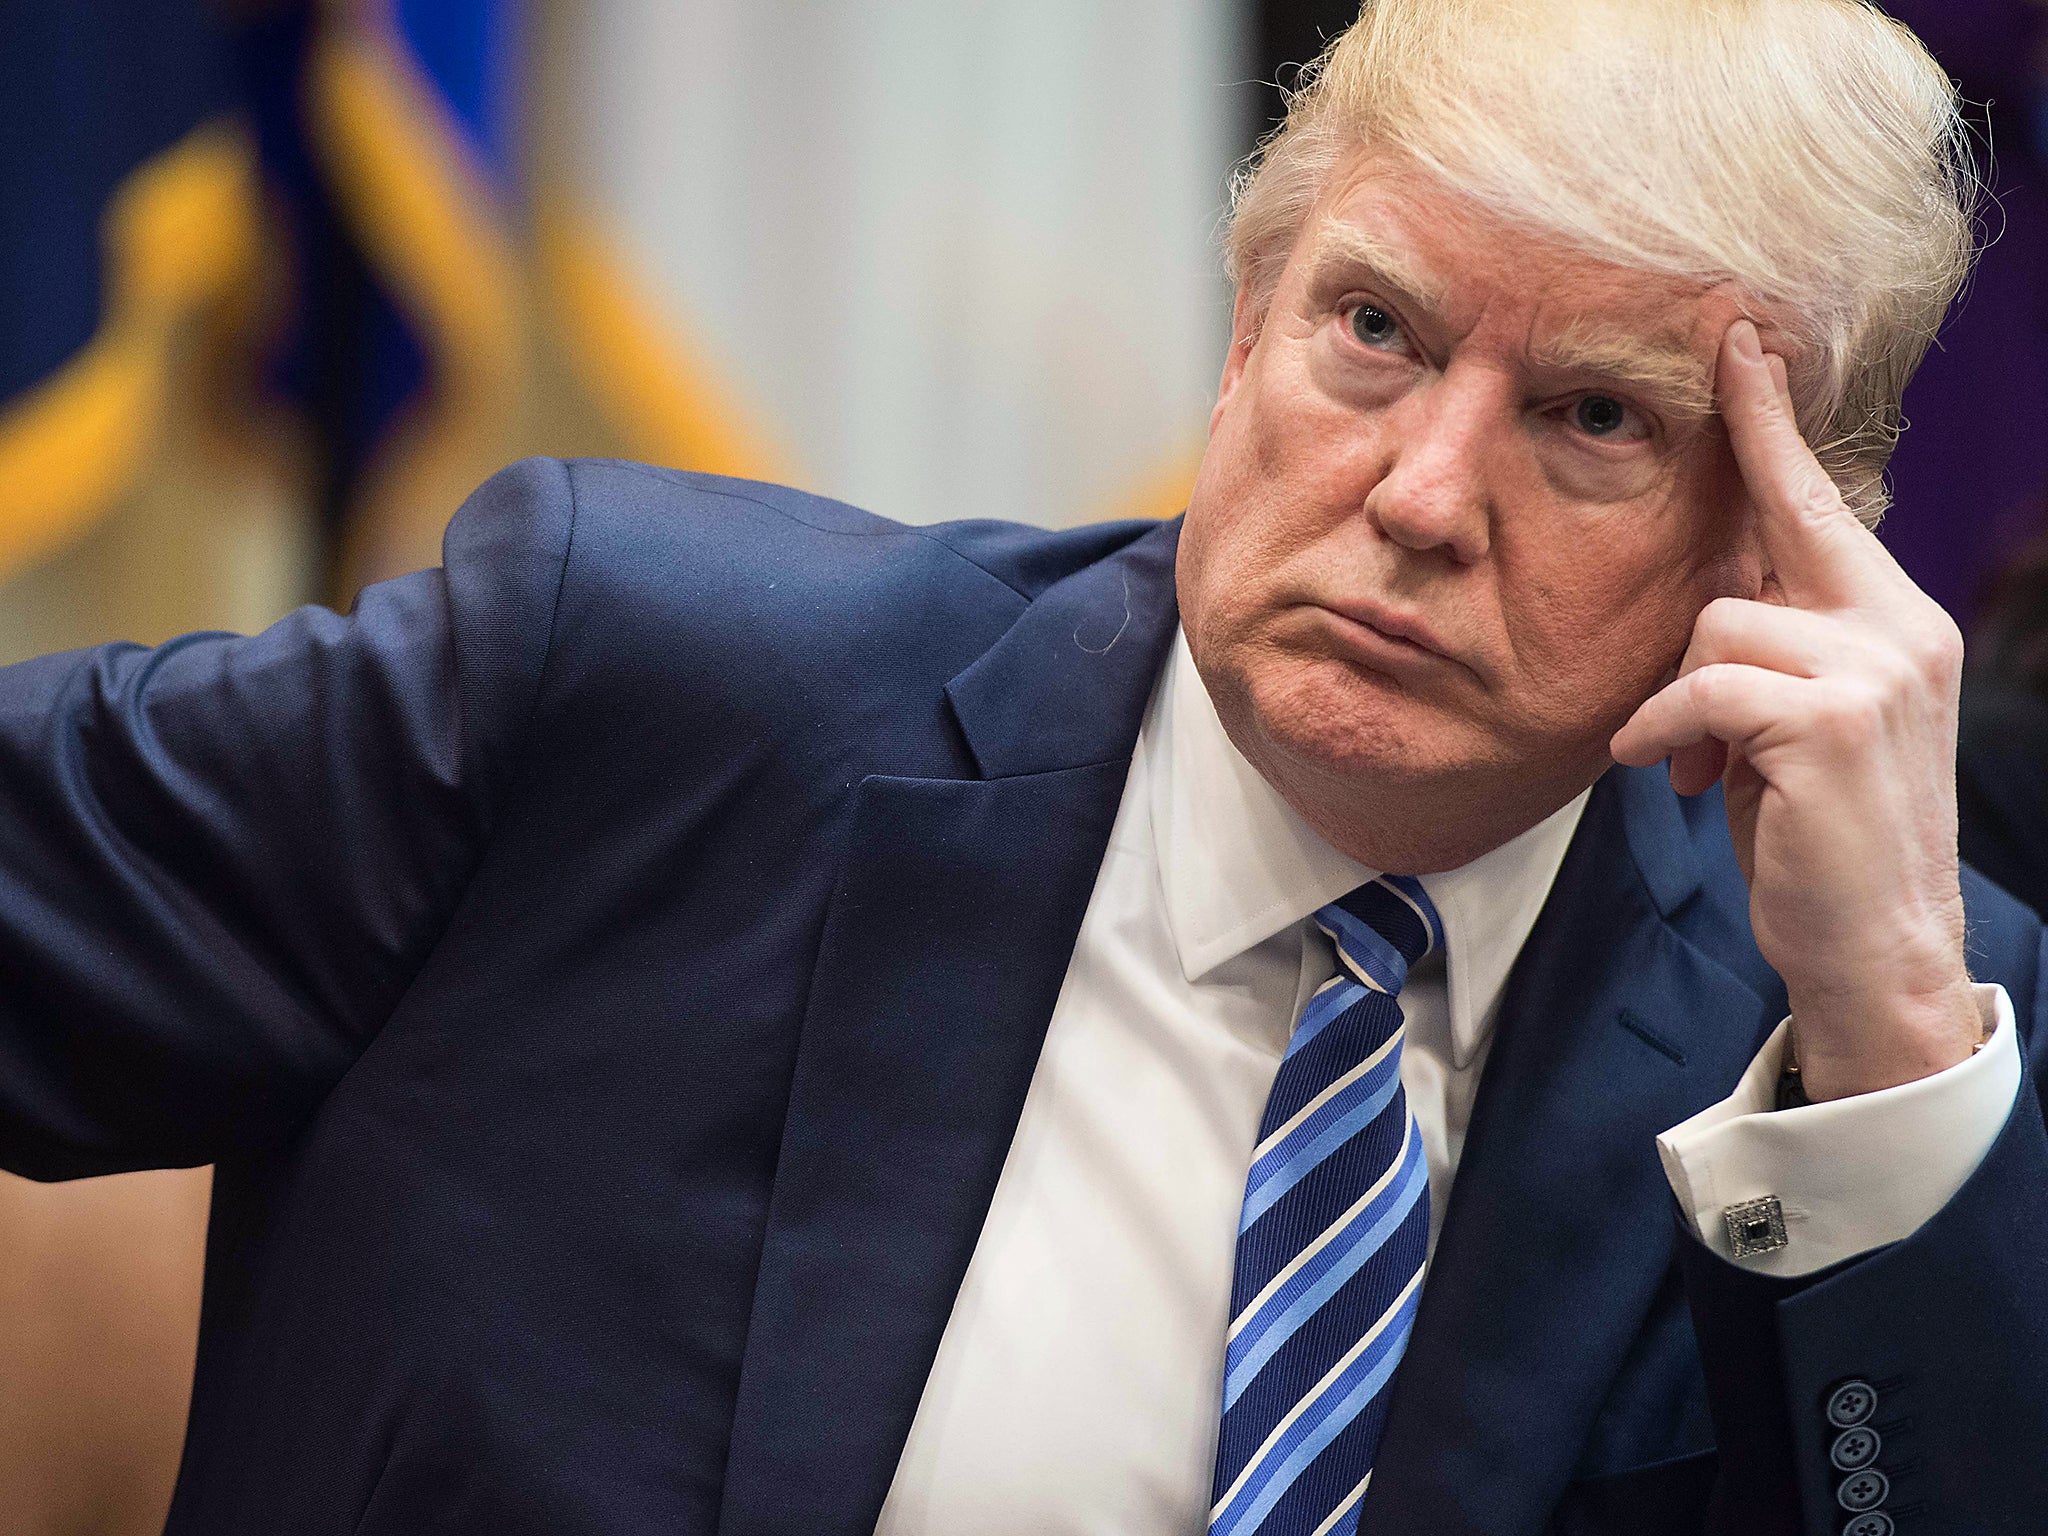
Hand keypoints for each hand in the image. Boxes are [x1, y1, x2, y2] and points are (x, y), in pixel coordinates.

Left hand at [1610, 319, 1979, 1100]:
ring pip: (1716, 623)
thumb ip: (1767, 650)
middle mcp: (1900, 629)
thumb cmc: (1819, 835)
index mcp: (1894, 623)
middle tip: (1715, 385)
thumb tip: (1707, 597)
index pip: (1823, 504)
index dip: (1773, 421)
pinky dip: (1665, 731)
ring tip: (1694, 764)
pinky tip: (1671, 775)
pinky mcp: (1829, 720)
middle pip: (1773, 530)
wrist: (1873, 946)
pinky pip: (1702, 687)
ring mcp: (1875, 670)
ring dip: (1680, 700)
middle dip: (1734, 476)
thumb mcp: (1790, 727)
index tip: (1742, 340)